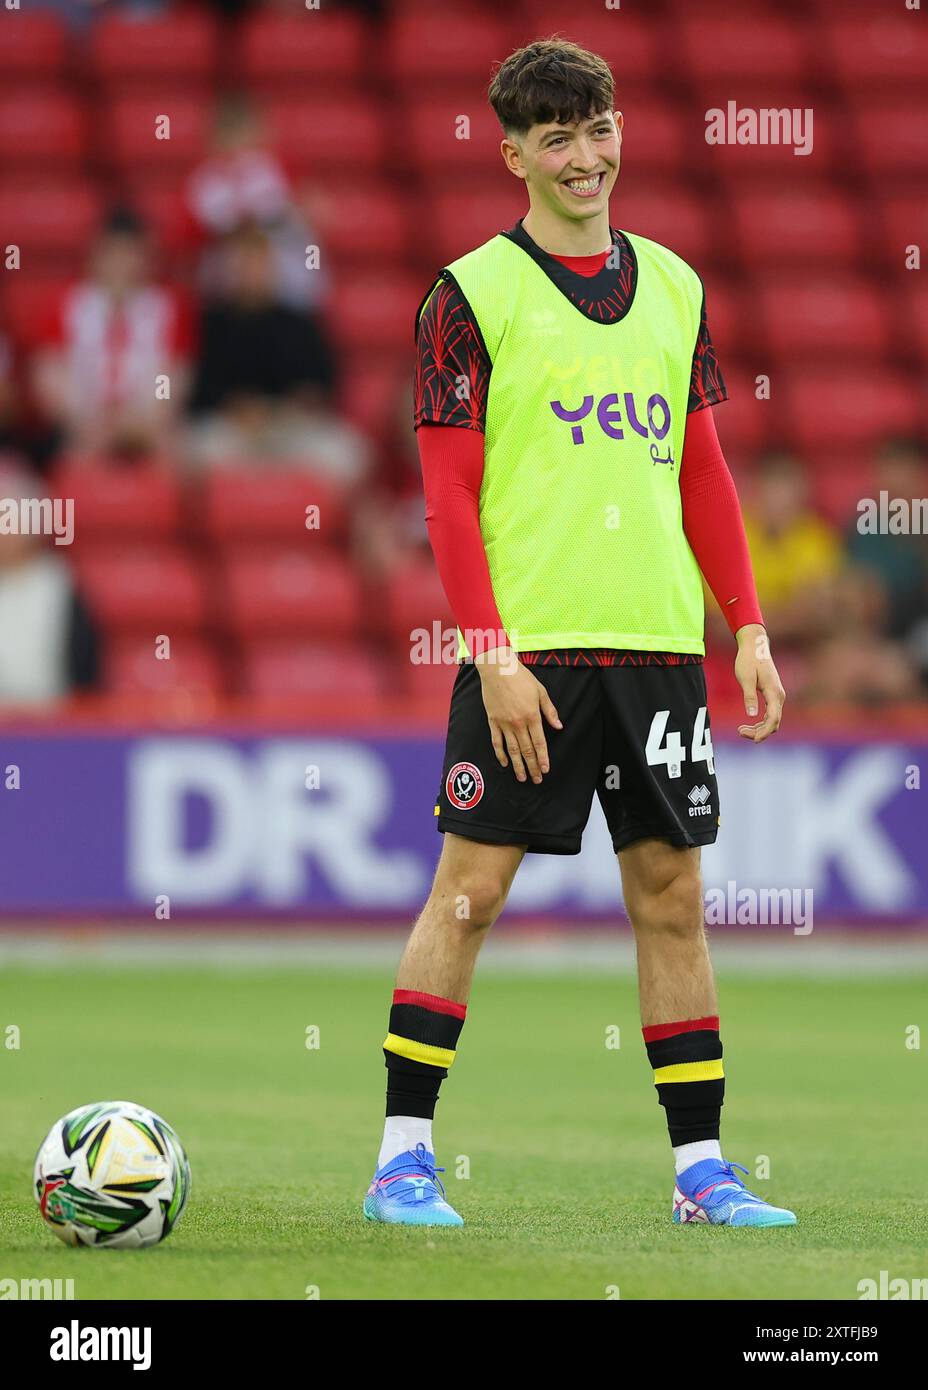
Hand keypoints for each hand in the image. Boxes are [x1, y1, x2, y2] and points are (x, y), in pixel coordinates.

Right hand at [474, 649, 562, 782]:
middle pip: (526, 750)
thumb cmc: (521, 678)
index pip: (539, 743)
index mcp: (532, 716)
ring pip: (512, 750)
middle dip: (532, 767)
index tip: (545, 770)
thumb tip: (559, 726)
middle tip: (536, 780)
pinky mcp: (493, 721)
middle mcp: (518, 723)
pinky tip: (505, 763)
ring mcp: (504, 724)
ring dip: (518, 765)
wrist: (498, 669)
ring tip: (522, 778)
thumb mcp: (541, 691)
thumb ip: (550, 711)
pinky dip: (500, 754)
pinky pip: (496, 742)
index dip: (543, 758)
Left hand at [734, 624, 785, 742]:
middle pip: (773, 722)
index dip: (764, 732)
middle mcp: (779, 696)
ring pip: (772, 720)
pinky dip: (760, 722)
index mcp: (774, 693)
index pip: (773, 719)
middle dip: (759, 732)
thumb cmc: (748, 660)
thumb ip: (749, 697)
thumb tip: (752, 716)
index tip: (753, 740)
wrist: (754, 646)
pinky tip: (748, 725)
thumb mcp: (745, 679)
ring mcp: (777, 696)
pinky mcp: (772, 695)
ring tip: (741, 730)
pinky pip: (770, 714)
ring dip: (759, 728)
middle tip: (740, 732)